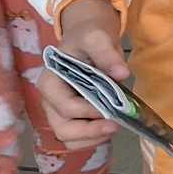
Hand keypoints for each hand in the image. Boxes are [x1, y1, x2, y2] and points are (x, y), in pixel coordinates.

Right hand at [41, 0, 125, 148]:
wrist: (89, 35)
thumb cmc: (88, 36)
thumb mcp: (97, 37)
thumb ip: (107, 54)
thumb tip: (122, 74)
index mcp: (50, 82)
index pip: (66, 107)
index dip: (89, 112)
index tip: (112, 109)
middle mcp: (50, 100)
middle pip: (62, 129)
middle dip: (89, 132)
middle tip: (115, 126)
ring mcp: (58, 110)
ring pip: (68, 137)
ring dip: (91, 138)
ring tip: (113, 128)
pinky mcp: (71, 116)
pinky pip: (77, 136)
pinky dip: (91, 137)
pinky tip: (108, 128)